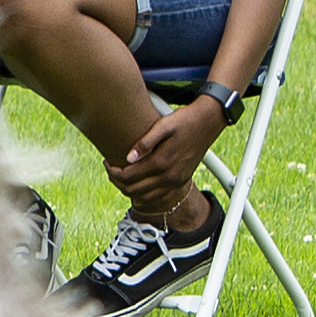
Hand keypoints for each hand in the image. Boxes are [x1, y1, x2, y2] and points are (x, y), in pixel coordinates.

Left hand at [110, 93, 227, 202]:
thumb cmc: (184, 120)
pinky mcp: (181, 180)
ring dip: (129, 189)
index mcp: (161, 162)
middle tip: (111, 169)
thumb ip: (145, 142)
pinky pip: (157, 196)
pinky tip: (137, 182)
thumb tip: (128, 158)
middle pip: (133, 190)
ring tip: (121, 175)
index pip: (128, 177)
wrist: (208, 122)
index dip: (112, 172)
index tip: (107, 161)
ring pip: (144, 197)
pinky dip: (143, 194)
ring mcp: (176, 180)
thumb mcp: (163, 125)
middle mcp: (169, 176)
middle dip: (117, 181)